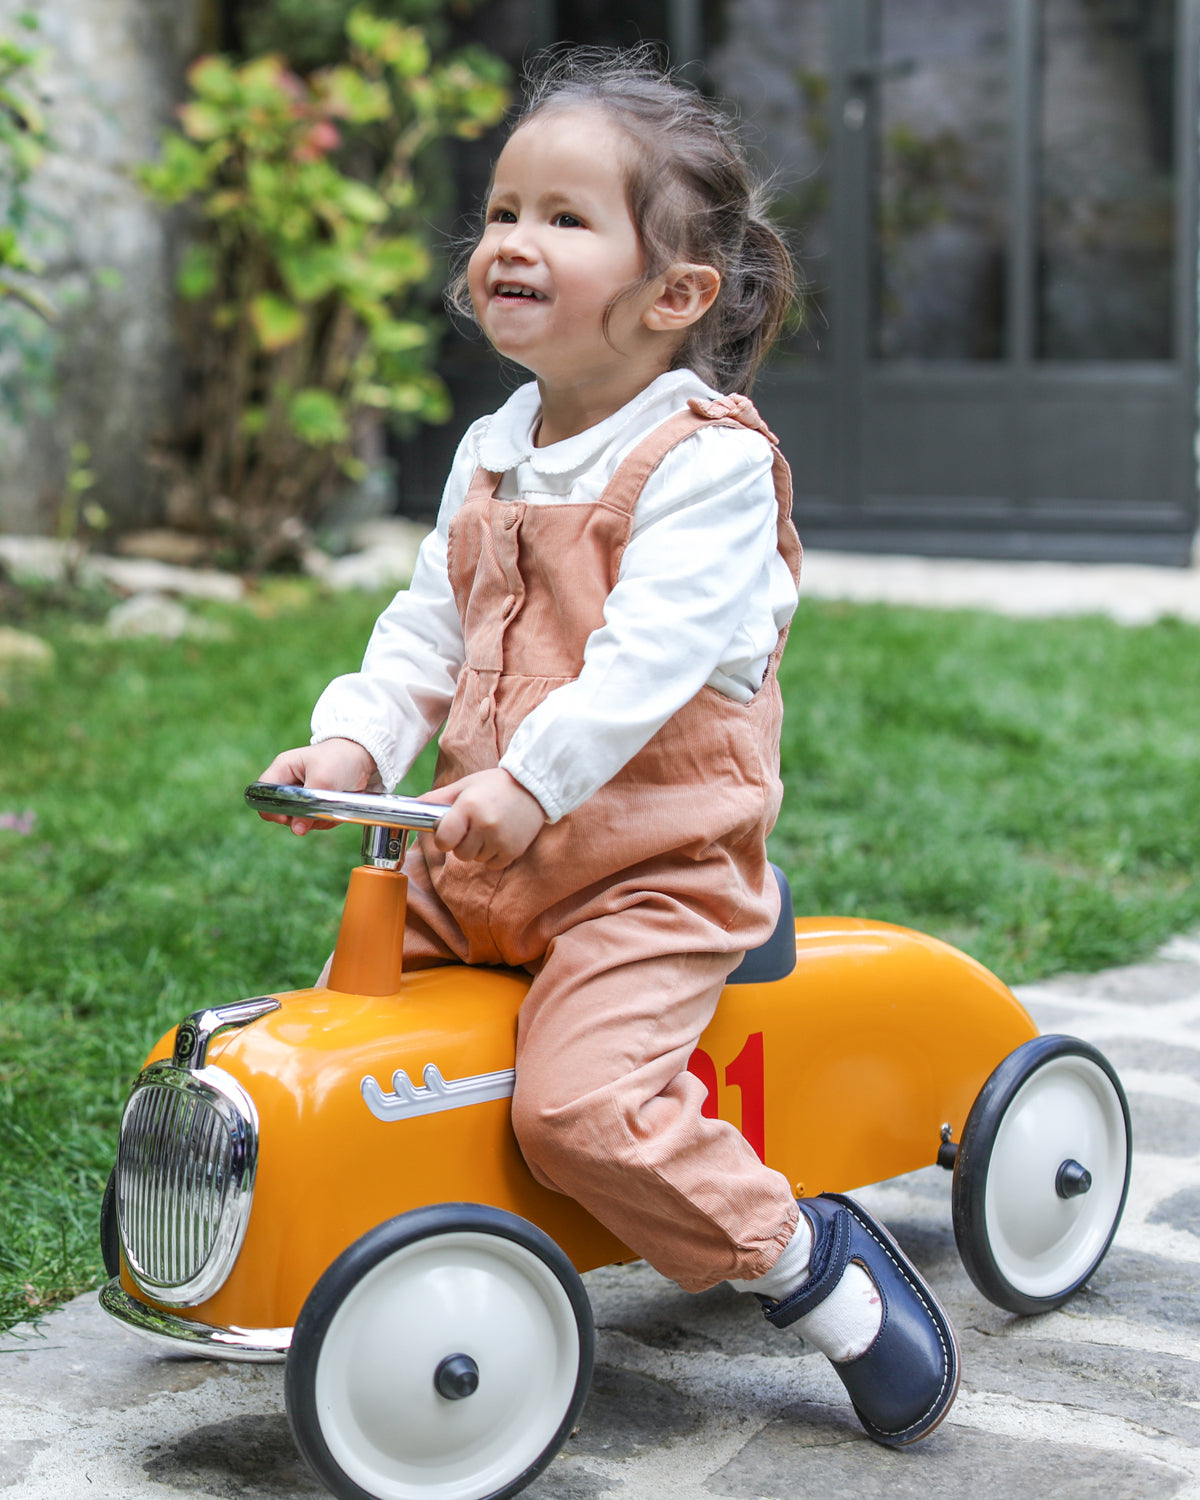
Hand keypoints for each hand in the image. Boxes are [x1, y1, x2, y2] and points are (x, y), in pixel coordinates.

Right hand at [257, 738, 381, 834]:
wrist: (365, 757)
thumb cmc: (341, 759)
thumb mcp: (323, 780)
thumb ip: (307, 805)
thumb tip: (297, 830)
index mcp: (283, 769)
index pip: (262, 794)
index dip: (270, 809)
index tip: (288, 817)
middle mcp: (288, 783)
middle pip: (280, 812)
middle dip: (299, 817)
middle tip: (317, 809)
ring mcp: (302, 796)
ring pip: (298, 821)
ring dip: (316, 819)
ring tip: (331, 805)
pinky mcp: (316, 805)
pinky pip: (315, 822)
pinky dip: (326, 820)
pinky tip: (337, 808)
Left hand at [426, 769, 545, 868]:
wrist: (533, 786)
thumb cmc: (494, 785)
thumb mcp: (464, 786)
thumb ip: (437, 799)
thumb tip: (410, 807)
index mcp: (468, 807)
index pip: (444, 840)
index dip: (444, 838)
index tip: (451, 831)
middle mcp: (485, 824)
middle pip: (460, 853)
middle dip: (462, 843)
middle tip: (474, 826)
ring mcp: (501, 839)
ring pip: (476, 859)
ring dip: (479, 848)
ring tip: (490, 828)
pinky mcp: (514, 850)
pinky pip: (493, 864)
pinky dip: (493, 854)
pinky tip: (500, 836)